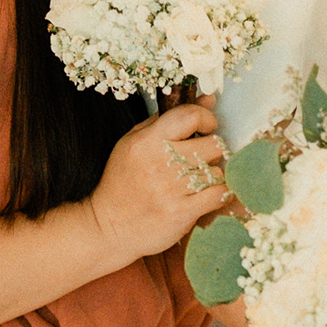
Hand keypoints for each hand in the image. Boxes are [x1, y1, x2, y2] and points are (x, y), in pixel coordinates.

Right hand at [85, 99, 226, 266]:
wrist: (107, 227)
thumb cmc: (123, 181)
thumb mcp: (135, 143)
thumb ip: (170, 119)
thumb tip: (207, 99)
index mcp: (147, 141)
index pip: (190, 116)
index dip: (206, 119)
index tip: (205, 128)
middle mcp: (160, 163)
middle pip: (213, 144)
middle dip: (213, 150)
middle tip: (203, 158)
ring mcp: (171, 189)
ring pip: (218, 171)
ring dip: (213, 176)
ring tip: (198, 181)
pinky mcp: (181, 213)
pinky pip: (219, 195)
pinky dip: (218, 195)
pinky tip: (206, 196)